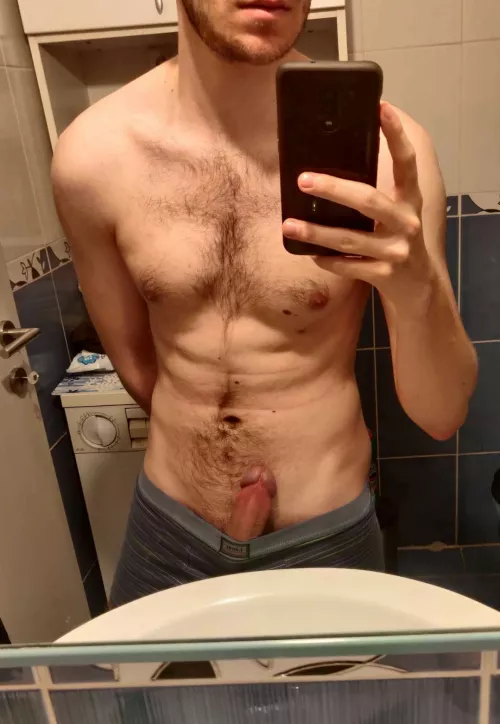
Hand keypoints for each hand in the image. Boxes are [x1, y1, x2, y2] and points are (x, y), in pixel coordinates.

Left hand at [282, 102, 434, 309]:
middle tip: (303, 180)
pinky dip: (325, 259)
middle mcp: (407, 223)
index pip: (406, 162)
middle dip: (333, 189)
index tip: (382, 107)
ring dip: (316, 232)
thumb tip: (327, 171)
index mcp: (411, 199)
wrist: (419, 287)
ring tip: (288, 224)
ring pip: (349, 239)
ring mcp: (397, 251)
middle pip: (368, 201)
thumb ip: (374, 194)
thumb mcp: (396, 212)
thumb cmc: (398, 240)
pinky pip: (347, 266)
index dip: (396, 134)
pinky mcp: (384, 275)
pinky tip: (308, 252)